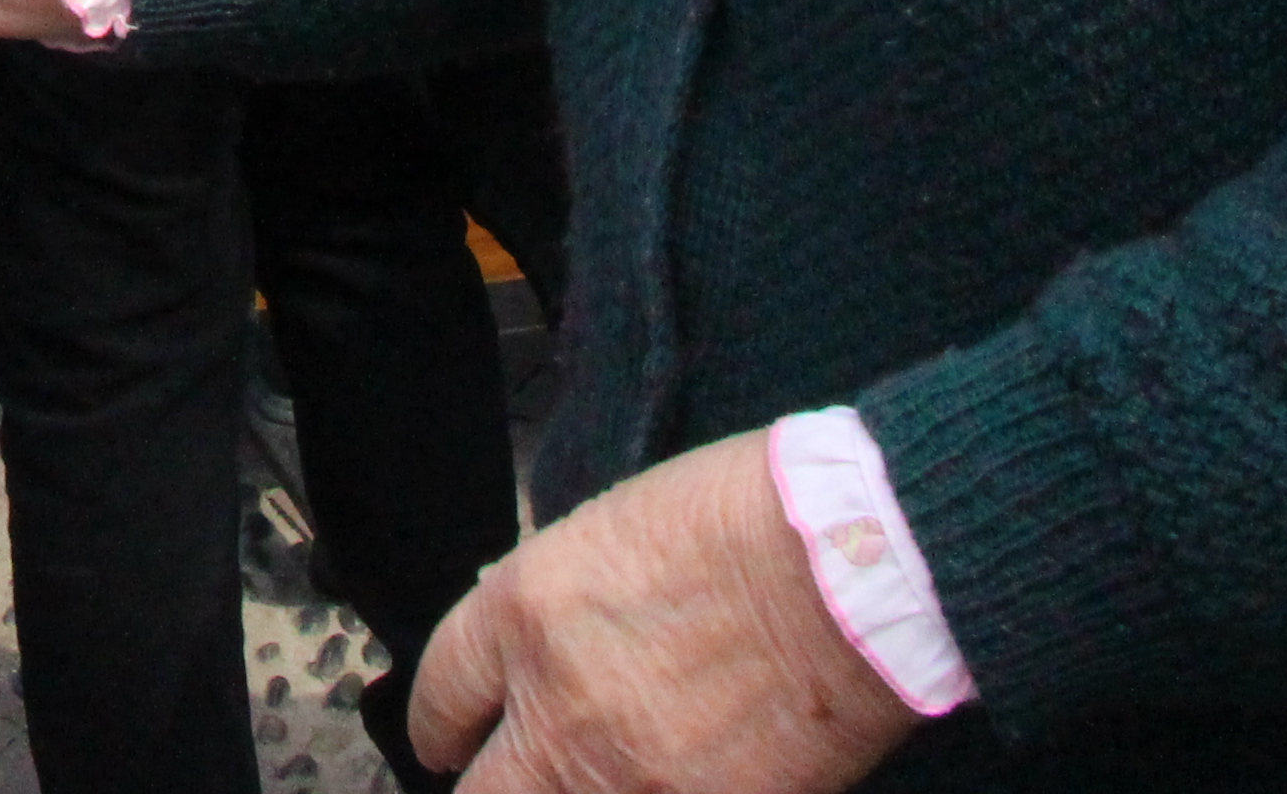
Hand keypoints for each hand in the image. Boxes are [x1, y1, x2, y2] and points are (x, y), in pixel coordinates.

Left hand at [411, 432, 920, 793]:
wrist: (849, 568)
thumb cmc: (746, 520)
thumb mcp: (608, 532)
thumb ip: (553, 603)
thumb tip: (533, 648)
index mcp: (523, 615)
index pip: (440, 694)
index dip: (437, 725)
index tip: (445, 740)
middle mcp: (558, 707)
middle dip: (487, 790)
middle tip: (499, 783)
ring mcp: (630, 776)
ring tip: (587, 782)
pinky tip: (657, 789)